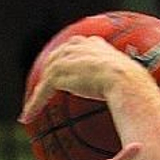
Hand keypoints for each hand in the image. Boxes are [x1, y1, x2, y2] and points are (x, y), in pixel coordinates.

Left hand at [20, 37, 147, 119]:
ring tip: (30, 112)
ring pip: (45, 80)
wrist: (125, 81)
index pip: (70, 50)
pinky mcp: (58, 73)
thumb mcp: (120, 73)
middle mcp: (76, 46)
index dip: (61, 63)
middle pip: (52, 63)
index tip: (56, 75)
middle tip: (38, 96)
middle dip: (44, 79)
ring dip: (36, 98)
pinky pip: (41, 91)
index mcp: (92, 42)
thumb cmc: (131, 83)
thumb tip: (120, 88)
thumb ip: (111, 75)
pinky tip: (28, 117)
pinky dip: (34, 105)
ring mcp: (66, 59)